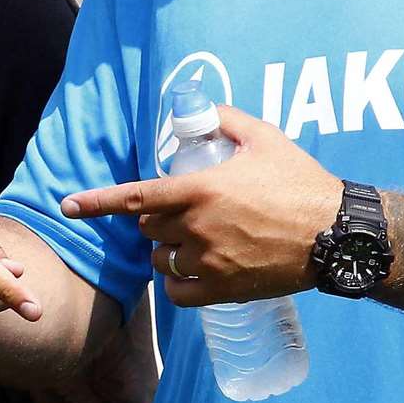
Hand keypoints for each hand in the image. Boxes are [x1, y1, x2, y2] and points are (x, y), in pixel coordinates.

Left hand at [60, 107, 342, 306]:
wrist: (335, 233)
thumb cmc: (300, 182)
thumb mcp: (264, 138)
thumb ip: (226, 119)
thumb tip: (201, 109)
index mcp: (199, 189)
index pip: (135, 196)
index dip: (97, 201)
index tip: (68, 205)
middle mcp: (197, 227)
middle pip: (148, 227)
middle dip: (157, 219)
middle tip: (186, 212)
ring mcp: (209, 262)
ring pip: (161, 259)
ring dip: (167, 250)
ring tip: (194, 241)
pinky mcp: (223, 289)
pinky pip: (178, 293)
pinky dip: (178, 283)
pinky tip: (192, 272)